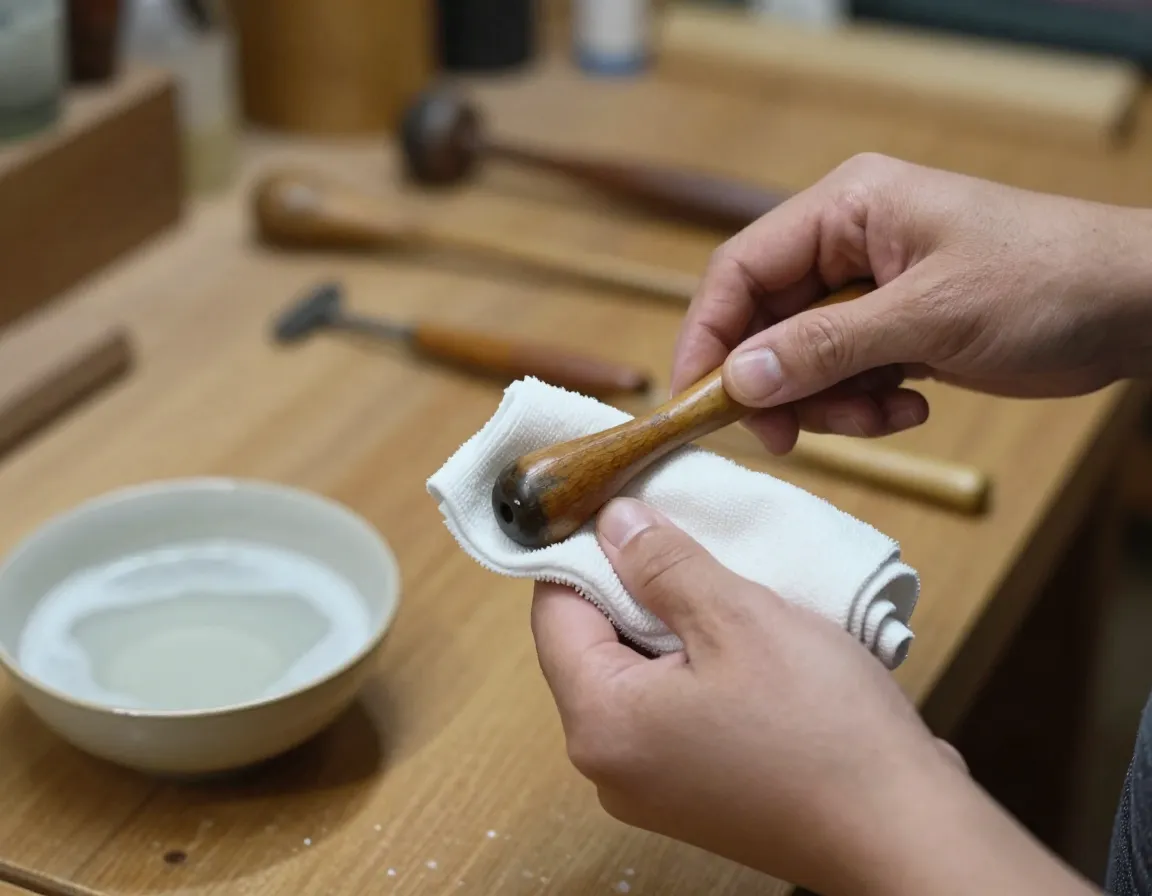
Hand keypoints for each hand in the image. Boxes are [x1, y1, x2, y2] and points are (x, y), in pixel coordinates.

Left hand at [531, 497, 1099, 894]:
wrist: (906, 833)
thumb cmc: (824, 729)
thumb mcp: (738, 618)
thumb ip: (662, 564)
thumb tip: (612, 522)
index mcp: (601, 723)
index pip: (554, 612)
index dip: (582, 550)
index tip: (618, 504)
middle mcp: (609, 765)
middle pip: (592, 645)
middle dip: (630, 584)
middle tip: (679, 533)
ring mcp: (651, 786)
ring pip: (636, 675)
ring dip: (669, 623)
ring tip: (719, 581)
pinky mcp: (693, 794)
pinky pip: (670, 709)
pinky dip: (693, 664)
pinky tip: (739, 636)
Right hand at [672, 153, 1151, 453]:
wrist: (1137, 308)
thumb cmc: (1047, 282)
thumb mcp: (928, 317)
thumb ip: (824, 349)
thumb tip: (736, 380)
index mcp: (846, 209)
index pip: (740, 269)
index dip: (708, 335)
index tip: (695, 400)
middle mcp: (848, 243)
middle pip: (765, 321)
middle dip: (777, 384)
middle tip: (787, 436)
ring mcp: (871, 289)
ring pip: (802, 359)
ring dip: (831, 401)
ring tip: (886, 413)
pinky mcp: (894, 328)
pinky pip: (845, 375)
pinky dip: (865, 404)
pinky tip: (912, 407)